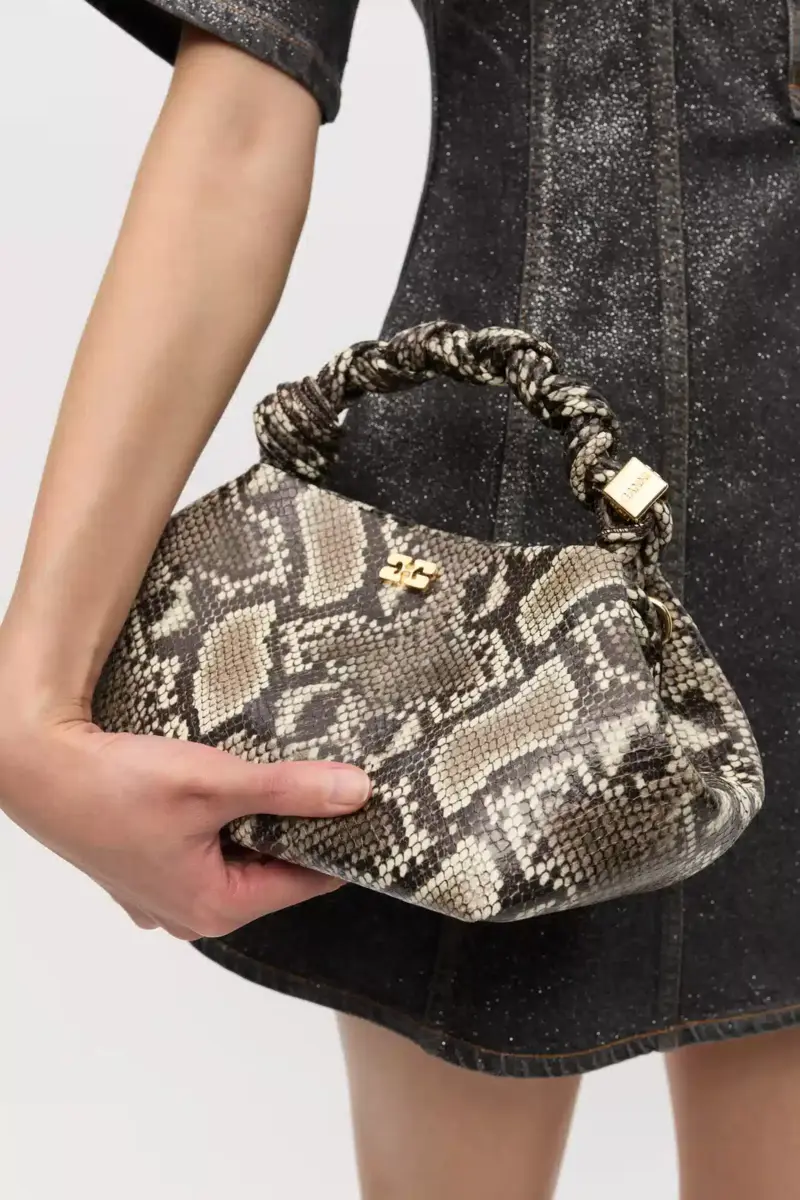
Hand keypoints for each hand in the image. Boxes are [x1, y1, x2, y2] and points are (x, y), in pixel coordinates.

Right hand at [0, 704, 370, 939]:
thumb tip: (356, 793)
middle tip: (325, 780)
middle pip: (271, 869)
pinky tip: (226, 787)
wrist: (39, 768)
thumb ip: (291, 790)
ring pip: (238, 855)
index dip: (336, 841)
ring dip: (257, 820)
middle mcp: (190, 913)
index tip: (363, 807)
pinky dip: (222, 820)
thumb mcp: (217, 782)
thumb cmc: (116, 785)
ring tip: (276, 777)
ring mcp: (164, 894)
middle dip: (296, 827)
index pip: (305, 882)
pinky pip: (205, 847)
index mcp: (215, 907)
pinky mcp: (146, 866)